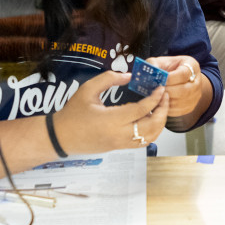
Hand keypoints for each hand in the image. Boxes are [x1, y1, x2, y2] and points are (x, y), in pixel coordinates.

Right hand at [52, 70, 167, 152]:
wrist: (60, 137)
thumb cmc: (73, 113)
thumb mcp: (87, 90)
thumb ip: (108, 79)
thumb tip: (129, 76)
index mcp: (112, 120)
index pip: (141, 110)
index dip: (155, 99)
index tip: (160, 88)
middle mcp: (119, 134)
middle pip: (152, 127)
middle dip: (163, 111)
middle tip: (164, 97)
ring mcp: (120, 144)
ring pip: (150, 137)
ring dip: (159, 123)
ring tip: (159, 108)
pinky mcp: (119, 148)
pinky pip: (142, 143)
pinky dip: (151, 131)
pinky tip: (148, 119)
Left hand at [147, 55, 204, 117]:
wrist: (180, 79)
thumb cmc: (170, 69)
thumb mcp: (163, 62)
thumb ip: (155, 64)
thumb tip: (150, 69)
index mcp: (192, 66)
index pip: (183, 74)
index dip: (170, 79)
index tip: (159, 81)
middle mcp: (197, 81)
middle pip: (184, 90)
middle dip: (167, 91)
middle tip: (155, 91)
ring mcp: (196, 95)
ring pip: (181, 102)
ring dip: (166, 101)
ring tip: (156, 97)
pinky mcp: (191, 106)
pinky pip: (179, 110)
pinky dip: (168, 108)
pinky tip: (160, 103)